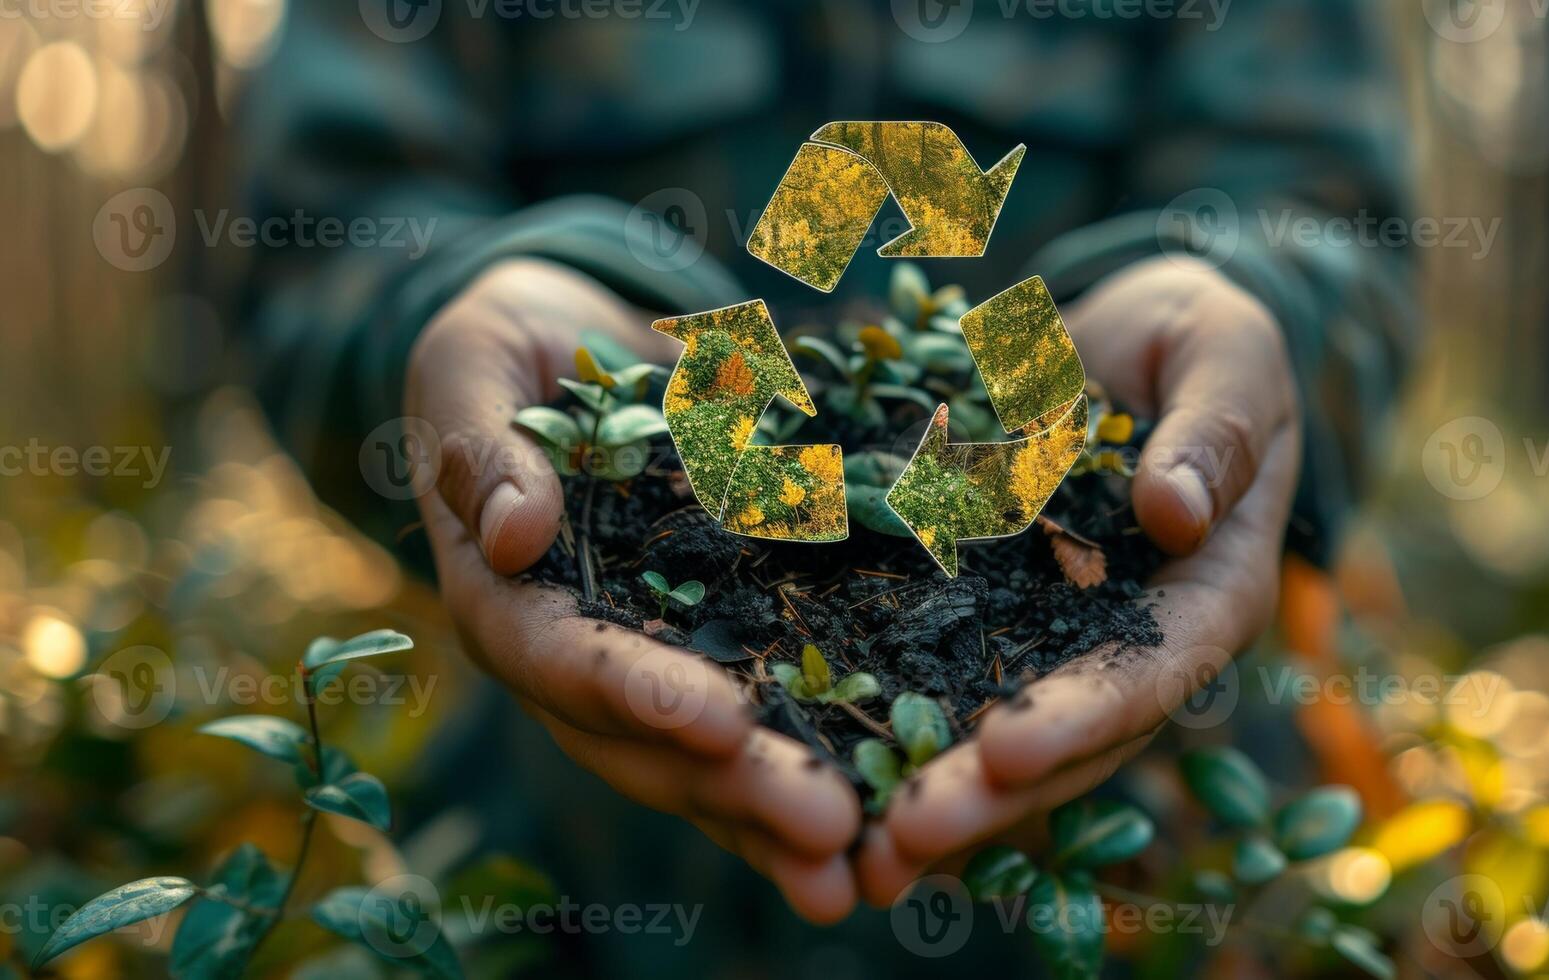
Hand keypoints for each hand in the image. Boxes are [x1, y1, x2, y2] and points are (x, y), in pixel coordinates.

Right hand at [406, 258, 860, 922]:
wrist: (567, 343)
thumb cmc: (506, 347)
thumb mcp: (472, 365)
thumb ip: (482, 446)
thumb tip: (512, 535)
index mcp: (507, 598)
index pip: (565, 659)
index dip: (639, 694)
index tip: (724, 719)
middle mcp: (579, 657)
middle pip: (648, 743)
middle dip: (738, 788)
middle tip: (829, 827)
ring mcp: (651, 663)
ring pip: (711, 760)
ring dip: (783, 816)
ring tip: (865, 865)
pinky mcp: (720, 645)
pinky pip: (766, 718)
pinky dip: (818, 762)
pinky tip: (889, 811)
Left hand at [856, 256, 1303, 901]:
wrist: (1132, 340)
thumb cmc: (1203, 340)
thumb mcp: (1226, 358)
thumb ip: (1212, 432)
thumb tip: (1178, 513)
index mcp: (1207, 593)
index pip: (1154, 671)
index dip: (1084, 719)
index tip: (1008, 754)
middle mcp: (1131, 638)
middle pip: (1069, 740)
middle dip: (988, 795)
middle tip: (901, 843)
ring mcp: (1057, 635)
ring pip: (999, 733)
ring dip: (931, 791)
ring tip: (853, 850)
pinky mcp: (993, 612)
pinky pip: (942, 676)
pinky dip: (894, 725)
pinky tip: (822, 765)